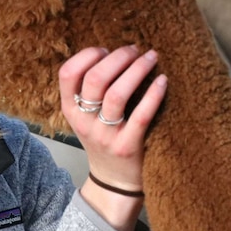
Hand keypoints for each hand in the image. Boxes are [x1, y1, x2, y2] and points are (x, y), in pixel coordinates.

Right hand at [58, 46, 166, 230]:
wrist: (113, 182)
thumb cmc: (103, 140)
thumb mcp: (85, 116)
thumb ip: (89, 90)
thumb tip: (113, 53)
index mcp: (70, 110)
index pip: (67, 74)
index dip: (87, 56)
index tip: (105, 49)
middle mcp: (84, 122)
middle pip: (95, 80)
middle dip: (117, 58)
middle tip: (134, 49)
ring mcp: (105, 136)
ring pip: (117, 95)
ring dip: (136, 70)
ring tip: (151, 57)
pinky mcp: (127, 147)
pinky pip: (141, 116)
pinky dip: (153, 94)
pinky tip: (163, 81)